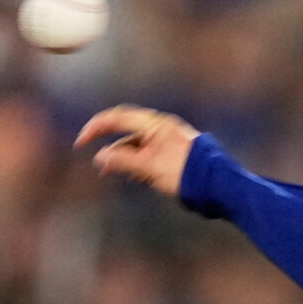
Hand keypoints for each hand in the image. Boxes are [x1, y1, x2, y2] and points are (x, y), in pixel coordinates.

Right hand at [76, 106, 199, 198]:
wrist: (220, 186)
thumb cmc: (185, 174)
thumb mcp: (149, 168)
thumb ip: (123, 161)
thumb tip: (101, 157)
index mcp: (155, 124)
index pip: (118, 118)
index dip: (96, 128)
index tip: (82, 142)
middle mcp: (161, 128)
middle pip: (126, 130)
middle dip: (109, 145)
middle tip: (97, 162)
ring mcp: (168, 140)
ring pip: (137, 145)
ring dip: (122, 157)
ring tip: (110, 173)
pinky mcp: (173, 153)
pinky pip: (148, 154)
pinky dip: (137, 163)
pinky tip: (134, 176)